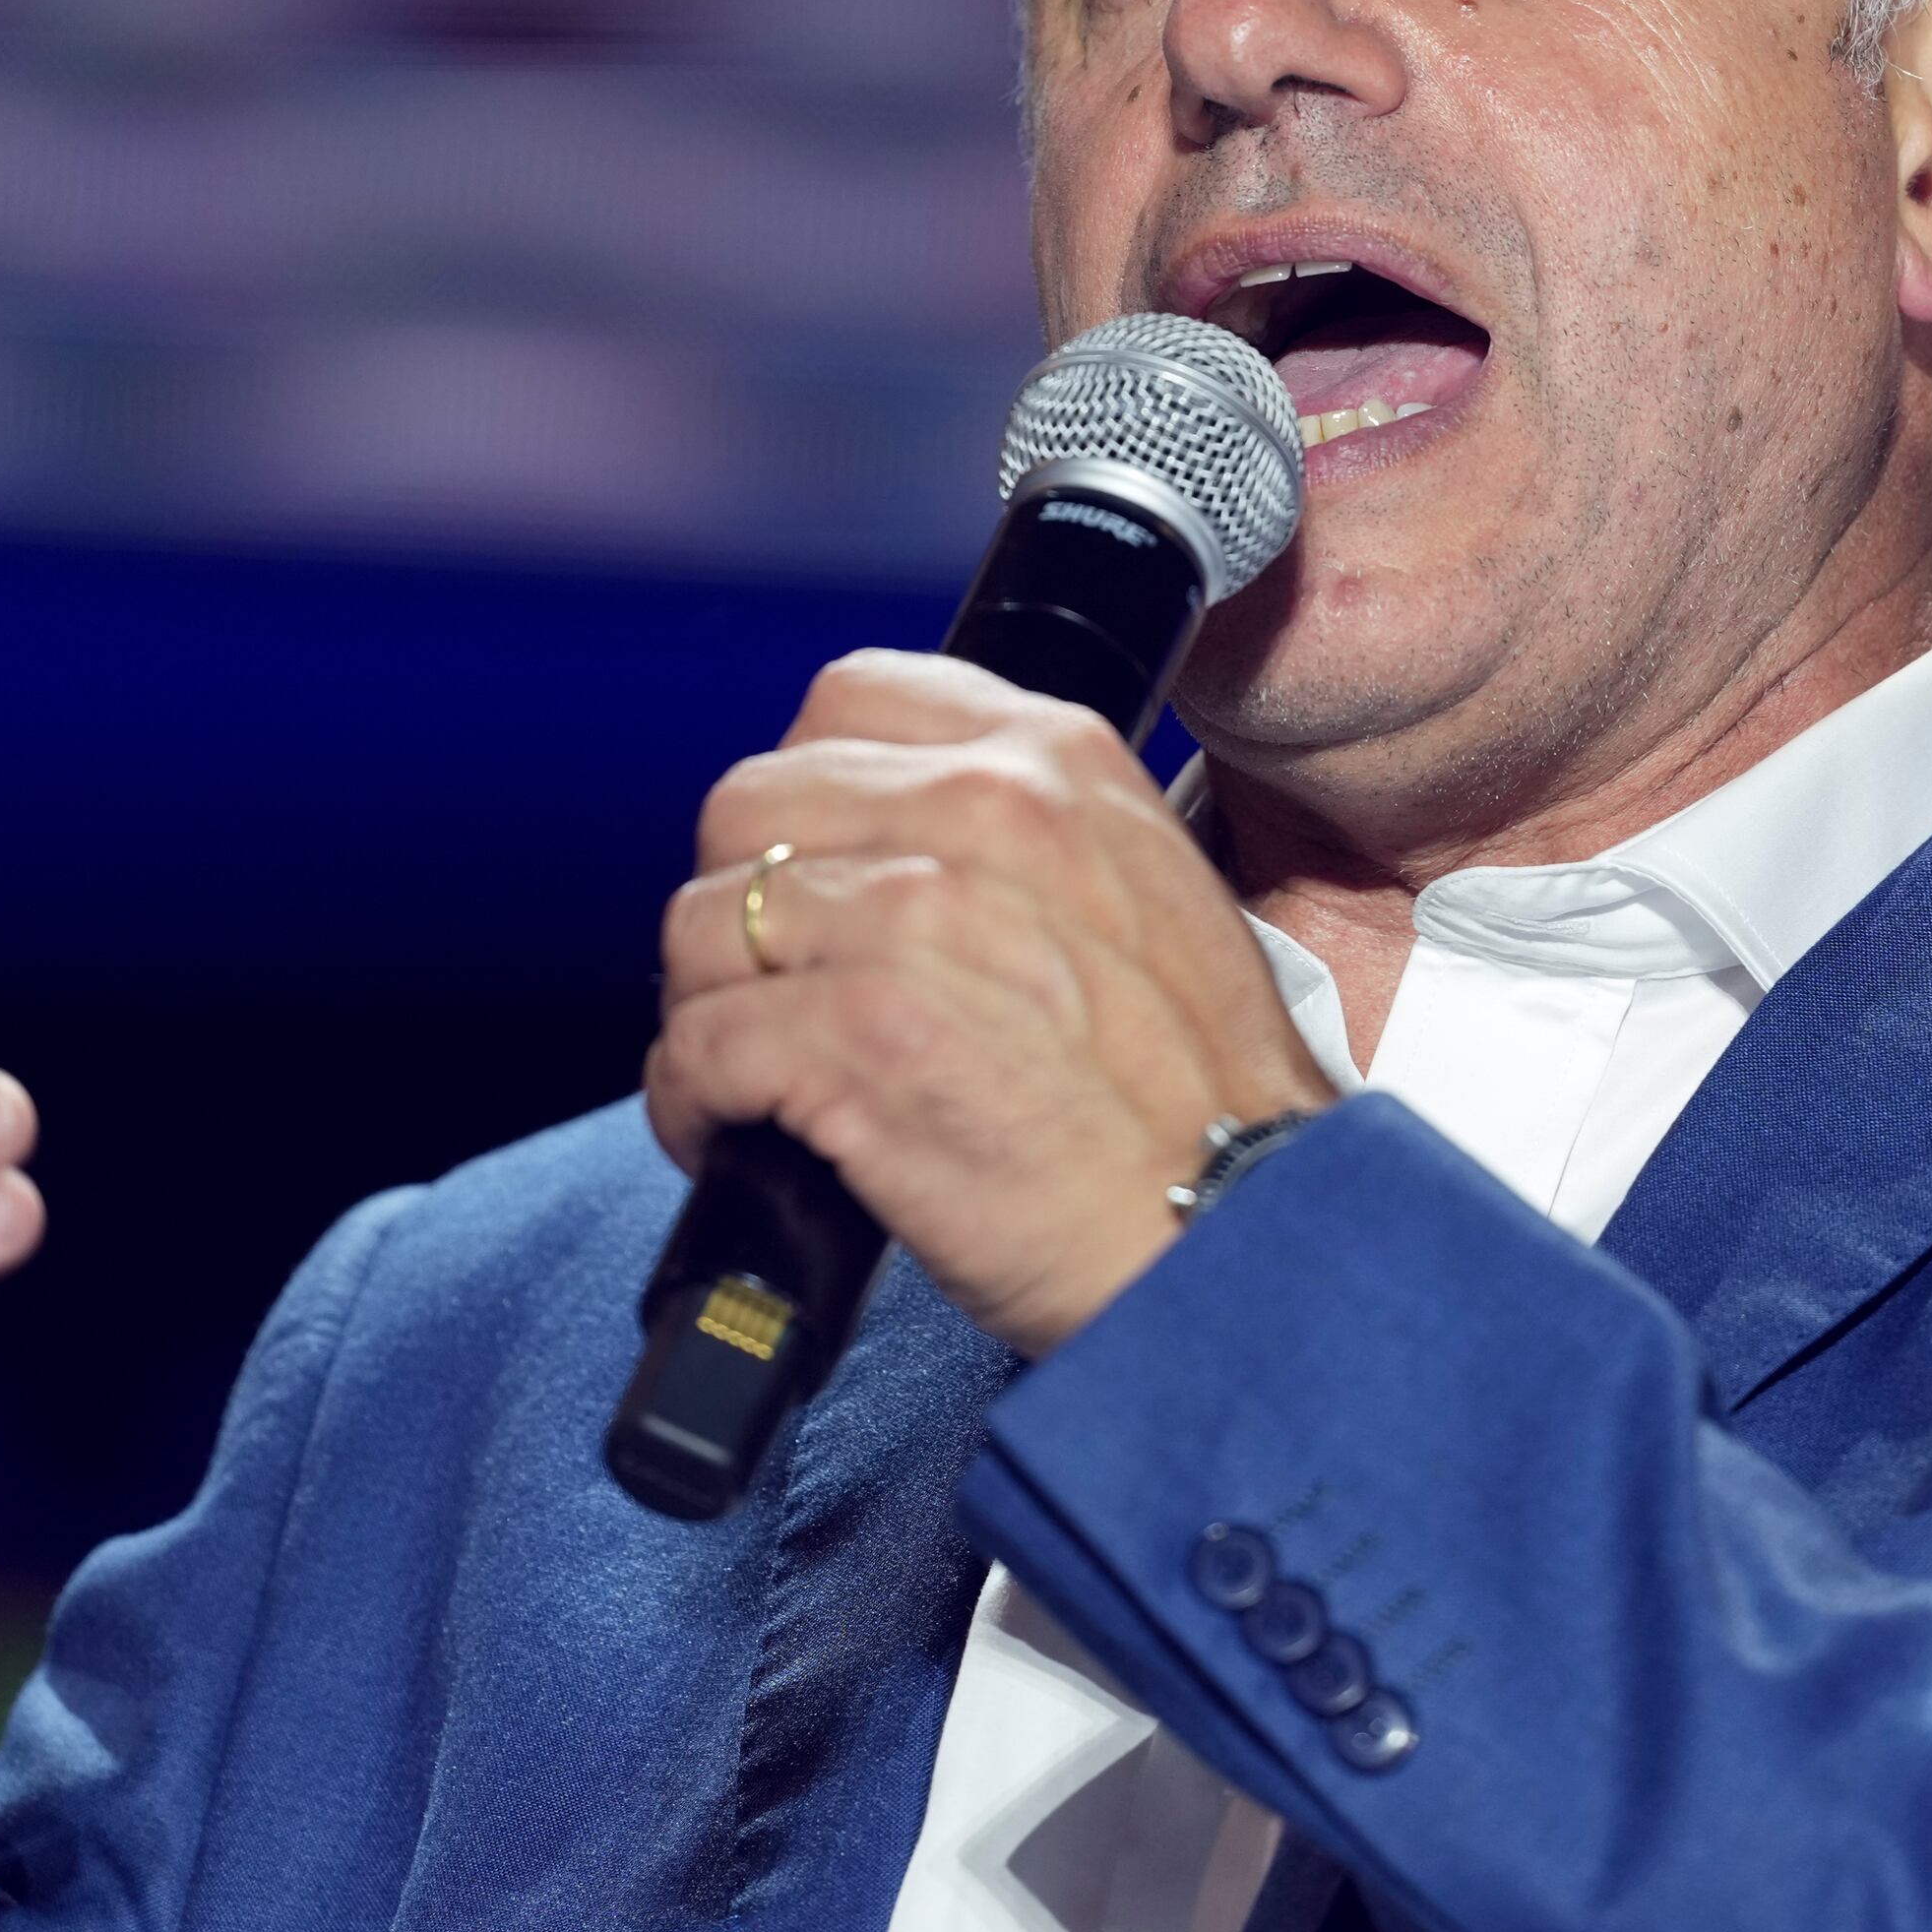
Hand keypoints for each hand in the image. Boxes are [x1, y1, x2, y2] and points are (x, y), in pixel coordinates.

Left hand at [650, 655, 1332, 1357]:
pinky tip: (736, 1140)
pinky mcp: (858, 1040)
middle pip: (747, 803)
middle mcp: (980, 813)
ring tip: (750, 1081)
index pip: (848, 699)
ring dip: (706, 1011)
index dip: (805, 796)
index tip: (814, 871)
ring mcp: (911, 921)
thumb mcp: (1149, 895)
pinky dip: (692, 1104)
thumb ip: (1027, 839)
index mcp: (1054, 762)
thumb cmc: (1199, 1102)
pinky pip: (695, 1046)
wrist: (1239, 1232)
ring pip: (702, 924)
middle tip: (774, 989)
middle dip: (738, 903)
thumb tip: (887, 847)